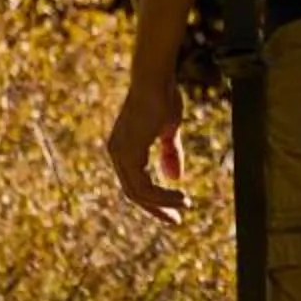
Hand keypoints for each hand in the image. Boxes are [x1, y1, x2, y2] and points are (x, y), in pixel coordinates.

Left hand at [106, 74, 186, 222]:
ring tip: (184, 206)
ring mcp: (120, 154)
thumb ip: (169, 153)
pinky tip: (180, 196)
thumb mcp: (169, 130)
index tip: (176, 207)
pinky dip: (162, 195)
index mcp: (123, 148)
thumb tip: (175, 178)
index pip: (135, 182)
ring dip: (162, 204)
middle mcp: (116, 153)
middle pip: (134, 192)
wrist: (155, 80)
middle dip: (157, 208)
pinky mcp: (128, 153)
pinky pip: (144, 185)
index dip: (155, 198)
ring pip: (138, 192)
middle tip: (177, 220)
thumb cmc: (163, 98)